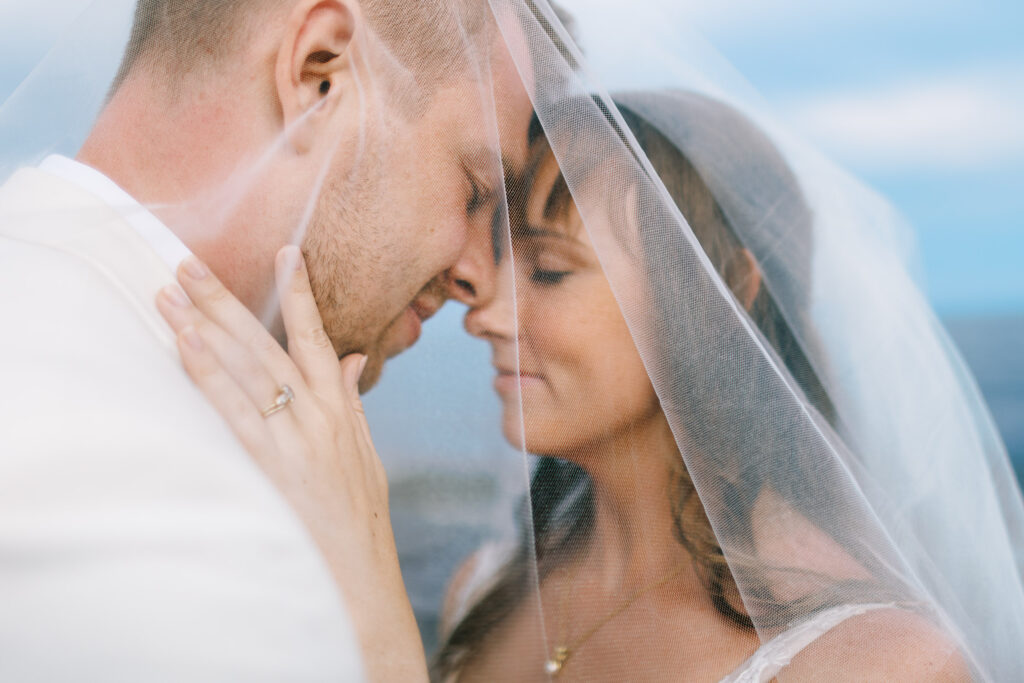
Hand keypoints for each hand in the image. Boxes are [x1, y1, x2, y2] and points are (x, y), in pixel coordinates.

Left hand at [156, 247, 426, 681]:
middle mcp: (317, 412)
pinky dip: (207, 374)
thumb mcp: (364, 451)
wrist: (355, 565)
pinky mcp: (270, 462)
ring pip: (244, 368)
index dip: (300, 294)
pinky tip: (184, 346)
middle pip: (265, 344)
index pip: (318, 337)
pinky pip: (232, 409)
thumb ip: (351, 399)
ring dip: (203, 327)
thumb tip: (350, 357)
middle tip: (188, 265)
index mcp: (339, 407)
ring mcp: (293, 435)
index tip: (285, 252)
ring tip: (170, 295)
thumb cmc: (359, 511)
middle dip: (224, 301)